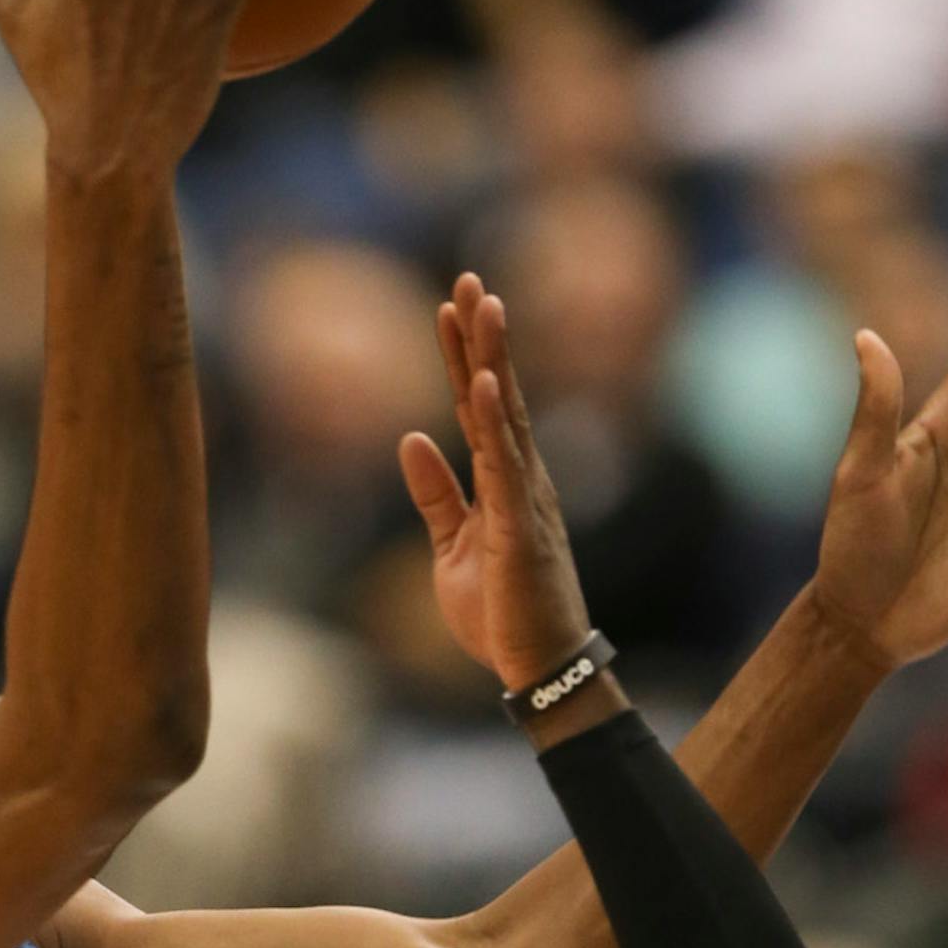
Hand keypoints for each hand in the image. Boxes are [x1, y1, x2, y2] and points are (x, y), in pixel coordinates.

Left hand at [401, 273, 593, 691]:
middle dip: (481, 335)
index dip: (463, 354)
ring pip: (504, 415)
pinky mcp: (521, 528)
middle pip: (496, 394)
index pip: (478, 406)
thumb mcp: (452, 547)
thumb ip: (434, 493)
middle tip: (468, 277)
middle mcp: (521, 479)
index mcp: (504, 483)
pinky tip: (482, 381)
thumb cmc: (502, 614)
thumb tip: (409, 436)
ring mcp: (525, 499)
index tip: (449, 305)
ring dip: (490, 357)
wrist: (538, 670)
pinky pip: (505, 465)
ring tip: (480, 304)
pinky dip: (493, 422)